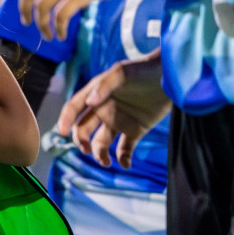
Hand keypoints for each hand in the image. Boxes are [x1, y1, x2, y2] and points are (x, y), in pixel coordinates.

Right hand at [55, 51, 170, 168]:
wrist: (170, 76)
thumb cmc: (143, 70)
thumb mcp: (122, 73)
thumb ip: (104, 85)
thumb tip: (89, 102)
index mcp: (96, 95)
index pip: (74, 108)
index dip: (65, 120)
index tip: (62, 133)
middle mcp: (104, 110)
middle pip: (83, 130)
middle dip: (82, 142)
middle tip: (88, 150)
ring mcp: (119, 121)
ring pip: (101, 143)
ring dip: (100, 155)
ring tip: (107, 162)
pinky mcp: (135, 131)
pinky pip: (124, 150)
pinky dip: (123, 160)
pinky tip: (126, 164)